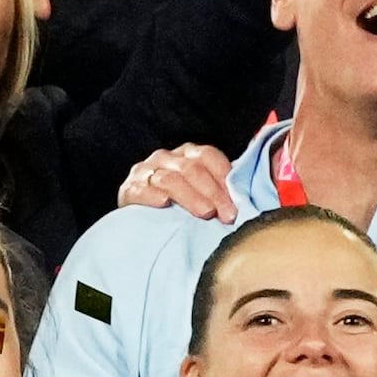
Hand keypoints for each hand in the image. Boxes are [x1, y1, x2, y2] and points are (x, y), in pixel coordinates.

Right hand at [118, 142, 239, 220]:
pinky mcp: (129, 189)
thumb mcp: (200, 195)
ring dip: (190, 197)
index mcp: (187, 154)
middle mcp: (166, 158)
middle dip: (213, 192)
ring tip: (205, 213)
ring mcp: (146, 171)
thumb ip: (219, 192)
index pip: (208, 156)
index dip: (224, 177)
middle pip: (192, 169)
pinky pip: (142, 190)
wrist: (140, 222)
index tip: (238, 202)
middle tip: (226, 214)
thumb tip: (248, 200)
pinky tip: (165, 203)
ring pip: (170, 179)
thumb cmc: (178, 209)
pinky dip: (153, 195)